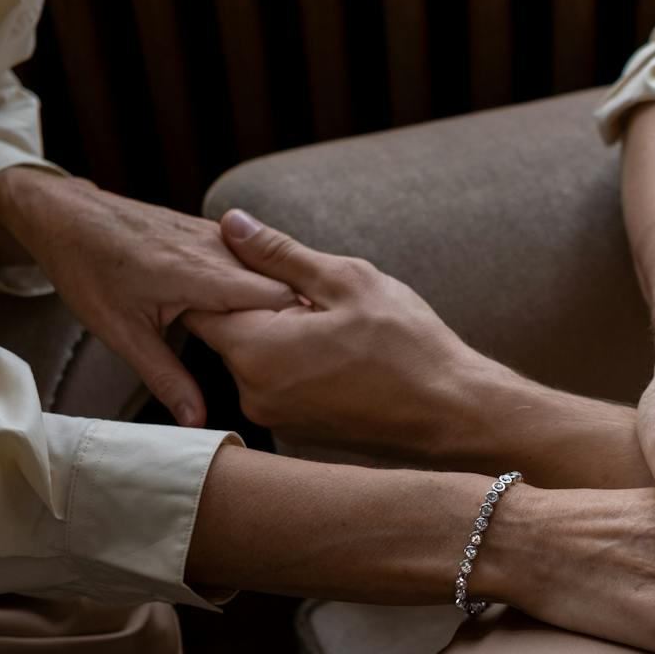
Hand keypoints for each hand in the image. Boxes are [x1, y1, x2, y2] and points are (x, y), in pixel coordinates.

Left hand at [0, 168, 294, 426]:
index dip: (298, 329)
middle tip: (305, 356)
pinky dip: (261, 284)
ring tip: (292, 337)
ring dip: (281, 302)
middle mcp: (218, 250)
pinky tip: (261, 312)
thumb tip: (196, 420)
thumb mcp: (123, 333)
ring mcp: (217, 236)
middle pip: (283, 286)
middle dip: (296, 319)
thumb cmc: (88, 269)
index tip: (307, 359)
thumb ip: (166, 377)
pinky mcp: (211, 232)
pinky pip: (251, 261)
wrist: (65, 214)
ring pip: (270, 271)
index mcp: (203, 275)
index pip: (278, 298)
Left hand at [185, 210, 496, 453]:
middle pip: (229, 332)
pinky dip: (298, 362)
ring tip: (337, 326)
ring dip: (283, 333)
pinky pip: (279, 382)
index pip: (203, 305)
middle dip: (260, 305)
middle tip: (317, 294)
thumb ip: (279, 254)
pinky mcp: (295, 430)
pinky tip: (343, 354)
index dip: (229, 275)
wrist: (451, 414)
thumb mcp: (345, 281)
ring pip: (257, 357)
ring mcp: (274, 417)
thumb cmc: (407, 346)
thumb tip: (231, 223)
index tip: (270, 265)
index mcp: (256, 351)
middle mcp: (252, 393)